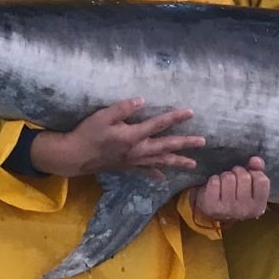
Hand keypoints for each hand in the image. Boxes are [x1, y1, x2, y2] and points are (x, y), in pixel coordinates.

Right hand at [31, 97, 202, 178]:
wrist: (75, 156)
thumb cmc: (88, 134)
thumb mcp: (103, 116)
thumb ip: (123, 109)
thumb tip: (142, 100)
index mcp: (133, 136)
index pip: (158, 125)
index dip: (174, 118)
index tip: (190, 112)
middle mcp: (137, 150)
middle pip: (166, 146)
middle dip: (185, 144)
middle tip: (202, 141)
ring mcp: (133, 161)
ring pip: (160, 161)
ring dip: (177, 162)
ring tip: (193, 164)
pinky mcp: (127, 167)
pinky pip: (145, 171)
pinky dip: (156, 174)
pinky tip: (163, 178)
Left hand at [191, 156, 269, 224]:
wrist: (215, 214)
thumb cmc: (236, 196)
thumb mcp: (251, 187)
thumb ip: (258, 171)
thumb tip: (256, 160)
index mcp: (258, 206)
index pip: (261, 180)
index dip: (254, 173)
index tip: (248, 176)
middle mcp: (244, 210)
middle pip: (244, 177)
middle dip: (238, 172)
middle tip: (234, 178)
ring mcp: (227, 209)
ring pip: (228, 177)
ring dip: (225, 176)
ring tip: (224, 183)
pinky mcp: (211, 207)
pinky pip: (214, 182)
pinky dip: (213, 180)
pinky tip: (215, 187)